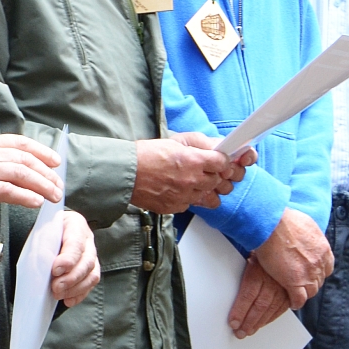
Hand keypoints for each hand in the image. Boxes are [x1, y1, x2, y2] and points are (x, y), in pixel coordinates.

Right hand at [0, 134, 61, 209]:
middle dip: (46, 173)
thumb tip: (24, 171)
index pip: (20, 142)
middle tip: (59, 185)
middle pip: (25, 159)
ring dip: (41, 185)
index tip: (56, 161)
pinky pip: (8, 190)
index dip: (41, 150)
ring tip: (53, 196)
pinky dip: (25, 196)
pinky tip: (36, 202)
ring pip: (21, 173)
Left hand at [50, 208, 98, 306]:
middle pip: (87, 262)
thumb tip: (42, 265)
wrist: (50, 233)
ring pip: (91, 275)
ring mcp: (92, 256)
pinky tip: (68, 300)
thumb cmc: (46, 232)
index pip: (76, 243)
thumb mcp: (40, 232)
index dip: (68, 259)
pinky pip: (90, 284)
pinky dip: (79, 294)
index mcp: (75, 225)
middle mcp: (88, 240)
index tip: (55, 270)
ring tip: (58, 294)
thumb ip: (42, 247)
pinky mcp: (91, 270)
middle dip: (71, 278)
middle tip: (56, 287)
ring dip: (75, 288)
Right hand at [130, 131, 249, 214]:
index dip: (221, 161)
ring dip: (202, 188)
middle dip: (214, 175)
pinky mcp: (174, 207)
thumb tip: (218, 146)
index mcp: (193, 160)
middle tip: (203, 170)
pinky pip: (190, 205)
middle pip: (218, 181)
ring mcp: (184, 196)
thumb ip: (200, 143)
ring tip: (190, 181)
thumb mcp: (176, 140)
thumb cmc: (146, 155)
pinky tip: (176, 189)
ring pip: (207, 196)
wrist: (125, 173)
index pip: (223, 163)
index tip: (217, 161)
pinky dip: (187, 198)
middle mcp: (191, 180)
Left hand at [228, 256, 291, 338]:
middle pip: (259, 305)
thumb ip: (240, 277)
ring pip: (271, 309)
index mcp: (257, 272)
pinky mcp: (290, 289)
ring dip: (259, 322)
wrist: (281, 242)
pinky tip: (264, 322)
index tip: (233, 323)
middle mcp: (271, 280)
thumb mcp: (247, 260)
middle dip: (249, 322)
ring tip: (249, 331)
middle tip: (240, 333)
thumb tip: (225, 293)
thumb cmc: (260, 253)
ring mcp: (283, 286)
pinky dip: (272, 317)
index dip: (240, 311)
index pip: (247, 295)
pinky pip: (282, 307)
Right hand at [251, 208, 333, 309]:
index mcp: (323, 249)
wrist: (272, 225)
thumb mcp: (306, 224)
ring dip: (304, 293)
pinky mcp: (294, 282)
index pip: (327, 267)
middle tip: (301, 284)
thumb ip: (308, 235)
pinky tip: (292, 302)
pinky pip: (299, 299)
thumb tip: (304, 235)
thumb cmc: (283, 220)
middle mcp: (319, 263)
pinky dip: (296, 302)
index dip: (318, 272)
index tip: (311, 273)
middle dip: (311, 283)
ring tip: (296, 294)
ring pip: (311, 291)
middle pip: (319, 281)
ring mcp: (308, 274)